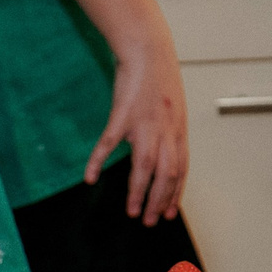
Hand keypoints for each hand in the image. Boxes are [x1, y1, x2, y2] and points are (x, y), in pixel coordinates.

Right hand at [88, 30, 188, 225]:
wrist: (150, 50)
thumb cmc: (160, 78)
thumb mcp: (173, 108)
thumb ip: (169, 132)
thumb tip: (164, 152)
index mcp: (179, 129)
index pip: (181, 169)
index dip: (176, 193)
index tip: (170, 213)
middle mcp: (166, 130)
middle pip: (166, 174)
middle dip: (159, 201)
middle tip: (150, 221)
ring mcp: (145, 123)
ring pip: (144, 166)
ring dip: (137, 192)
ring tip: (131, 212)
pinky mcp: (123, 114)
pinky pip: (108, 143)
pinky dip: (98, 161)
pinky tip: (89, 177)